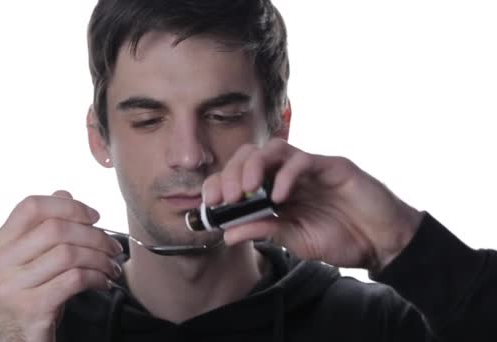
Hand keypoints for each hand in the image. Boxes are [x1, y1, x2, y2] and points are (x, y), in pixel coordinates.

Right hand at [0, 190, 122, 341]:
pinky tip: (104, 282)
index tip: (95, 217)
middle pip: (56, 229)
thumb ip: (42, 230)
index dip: (68, 205)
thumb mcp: (29, 264)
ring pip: (68, 253)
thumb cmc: (26, 302)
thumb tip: (64, 193)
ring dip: (100, 258)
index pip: (30, 207)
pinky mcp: (30, 309)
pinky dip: (97, 277)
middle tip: (113, 247)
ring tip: (112, 267)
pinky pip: (74, 279)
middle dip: (94, 235)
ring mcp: (11, 288)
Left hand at [202, 138, 423, 272]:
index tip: (210, 205)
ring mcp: (310, 168)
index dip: (222, 185)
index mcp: (277, 190)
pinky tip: (279, 197)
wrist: (382, 242)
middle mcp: (289, 174)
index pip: (241, 175)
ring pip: (273, 149)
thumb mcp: (294, 239)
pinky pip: (303, 161)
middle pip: (251, 155)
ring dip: (252, 167)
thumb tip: (227, 233)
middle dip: (231, 174)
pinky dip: (286, 176)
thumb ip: (263, 231)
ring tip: (245, 192)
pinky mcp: (332, 166)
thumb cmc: (341, 238)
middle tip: (225, 199)